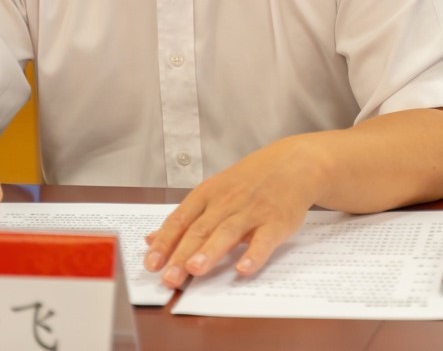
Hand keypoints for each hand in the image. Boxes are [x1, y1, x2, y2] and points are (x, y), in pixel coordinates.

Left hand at [142, 136, 322, 287]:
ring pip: (227, 232)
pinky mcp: (277, 221)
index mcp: (208, 194)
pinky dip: (254, 254)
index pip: (180, 220)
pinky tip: (243, 269)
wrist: (292, 165)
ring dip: (210, 252)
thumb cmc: (248, 182)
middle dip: (182, 254)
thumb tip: (150, 239)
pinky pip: (264, 240)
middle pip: (200, 229)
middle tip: (168, 277)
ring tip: (194, 270)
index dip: (164, 242)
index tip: (150, 263)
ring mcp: (252, 211)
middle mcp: (227, 201)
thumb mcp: (213, 192)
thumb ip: (184, 217)